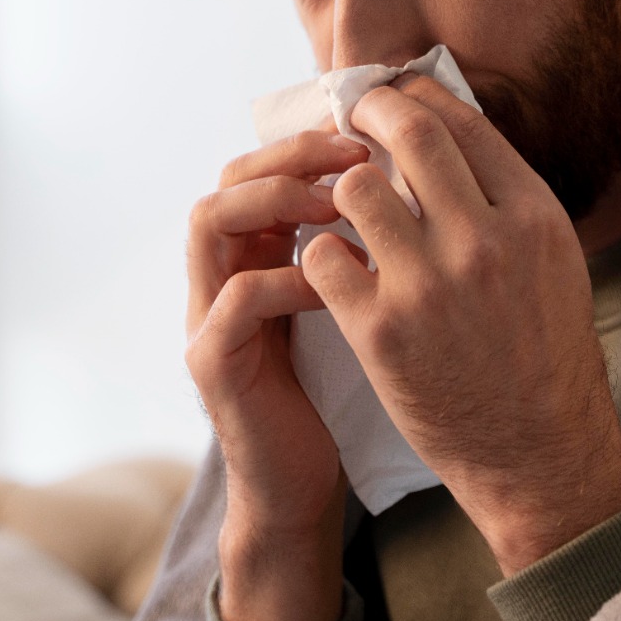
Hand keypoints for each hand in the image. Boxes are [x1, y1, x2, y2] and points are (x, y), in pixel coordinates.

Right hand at [185, 127, 369, 620]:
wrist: (300, 486)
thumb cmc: (338, 390)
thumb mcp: (349, 303)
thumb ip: (357, 247)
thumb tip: (415, 181)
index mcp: (253, 254)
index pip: (260, 164)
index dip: (310, 141)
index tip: (371, 134)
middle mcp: (218, 273)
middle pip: (228, 176)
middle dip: (292, 154)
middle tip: (356, 155)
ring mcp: (206, 315)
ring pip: (210, 219)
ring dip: (277, 198)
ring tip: (339, 205)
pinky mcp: (212, 362)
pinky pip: (238, 297)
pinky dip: (289, 277)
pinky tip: (342, 283)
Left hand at [300, 74, 620, 574]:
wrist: (539, 452)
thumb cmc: (544, 353)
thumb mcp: (552, 259)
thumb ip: (503, 198)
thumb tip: (448, 130)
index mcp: (532, 215)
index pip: (460, 119)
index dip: (414, 93)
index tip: (391, 93)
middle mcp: (485, 239)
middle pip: (408, 131)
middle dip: (369, 111)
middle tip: (350, 117)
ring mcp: (430, 284)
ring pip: (355, 187)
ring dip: (341, 190)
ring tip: (342, 208)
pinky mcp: (382, 330)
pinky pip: (324, 255)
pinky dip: (321, 253)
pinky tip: (334, 266)